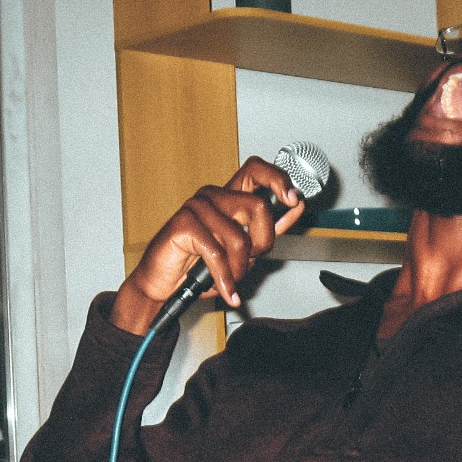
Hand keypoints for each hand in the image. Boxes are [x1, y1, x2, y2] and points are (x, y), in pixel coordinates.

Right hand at [111, 156, 307, 333]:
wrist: (164, 284)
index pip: (257, 170)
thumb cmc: (200, 266)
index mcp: (229, 197)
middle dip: (262, 242)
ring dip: (240, 268)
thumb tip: (297, 207)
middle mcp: (213, 196)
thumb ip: (268, 229)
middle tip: (249, 260)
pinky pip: (217, 254)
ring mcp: (196, 207)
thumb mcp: (244, 250)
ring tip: (230, 279)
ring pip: (240, 237)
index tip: (292, 199)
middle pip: (258, 206)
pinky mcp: (183, 224)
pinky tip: (225, 291)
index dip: (278, 179)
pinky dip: (225, 279)